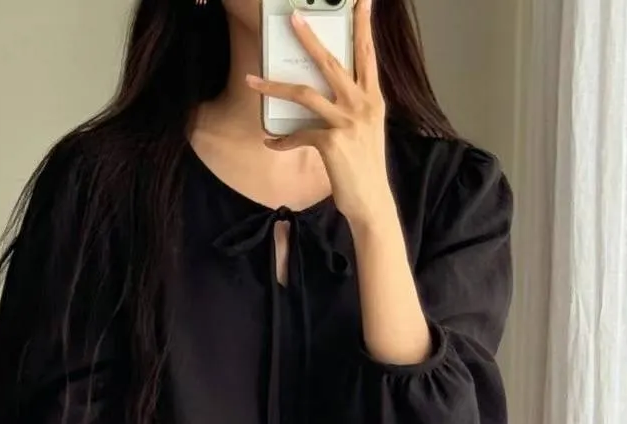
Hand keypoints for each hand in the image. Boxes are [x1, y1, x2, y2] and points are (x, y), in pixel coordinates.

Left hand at [247, 0, 391, 231]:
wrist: (372, 201)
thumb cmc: (365, 166)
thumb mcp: (365, 129)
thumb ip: (352, 107)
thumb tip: (325, 96)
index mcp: (373, 97)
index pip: (368, 53)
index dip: (364, 25)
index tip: (362, 1)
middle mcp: (362, 104)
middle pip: (330, 61)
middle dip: (309, 38)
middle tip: (293, 18)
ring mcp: (347, 122)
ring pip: (305, 93)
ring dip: (274, 86)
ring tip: (253, 80)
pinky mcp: (331, 143)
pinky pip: (299, 134)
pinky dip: (282, 140)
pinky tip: (271, 143)